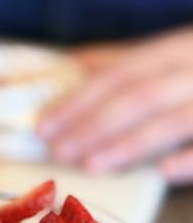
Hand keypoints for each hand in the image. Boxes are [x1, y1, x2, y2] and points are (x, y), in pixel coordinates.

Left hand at [38, 27, 192, 184]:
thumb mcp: (168, 54)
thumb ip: (123, 60)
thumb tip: (70, 63)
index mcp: (175, 49)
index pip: (117, 74)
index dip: (78, 100)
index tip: (44, 126)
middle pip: (140, 95)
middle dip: (95, 125)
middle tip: (60, 151)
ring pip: (173, 119)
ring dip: (130, 143)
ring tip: (92, 166)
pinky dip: (191, 158)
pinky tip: (161, 173)